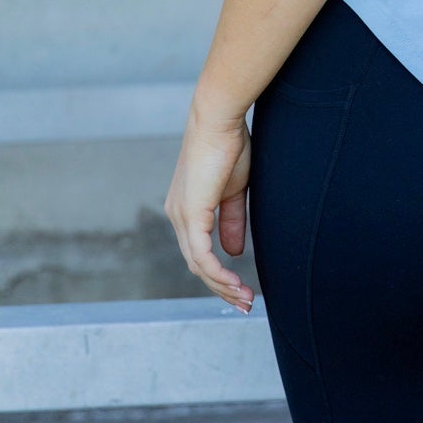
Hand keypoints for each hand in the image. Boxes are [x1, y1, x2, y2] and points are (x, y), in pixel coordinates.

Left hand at [164, 108, 255, 311]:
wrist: (219, 119)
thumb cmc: (228, 146)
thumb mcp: (234, 190)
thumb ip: (232, 221)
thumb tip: (234, 252)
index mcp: (185, 209)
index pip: (198, 252)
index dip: (219, 274)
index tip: (241, 289)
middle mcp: (177, 216)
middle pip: (196, 265)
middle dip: (221, 288)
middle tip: (245, 304)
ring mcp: (181, 216)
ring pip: (198, 266)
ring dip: (222, 286)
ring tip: (245, 299)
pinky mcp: (191, 214)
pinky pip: (203, 256)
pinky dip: (219, 274)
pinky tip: (235, 283)